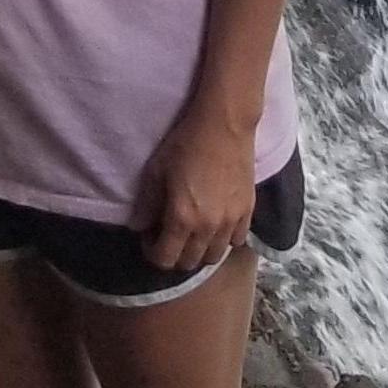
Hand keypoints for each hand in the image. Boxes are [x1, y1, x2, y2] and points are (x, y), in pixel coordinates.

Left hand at [137, 102, 258, 276]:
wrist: (225, 125)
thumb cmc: (186, 144)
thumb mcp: (156, 172)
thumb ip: (146, 205)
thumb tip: (139, 227)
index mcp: (182, 219)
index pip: (165, 259)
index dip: (152, 252)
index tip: (149, 236)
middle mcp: (208, 228)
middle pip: (189, 263)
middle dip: (174, 254)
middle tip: (168, 233)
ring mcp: (231, 222)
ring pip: (214, 256)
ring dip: (199, 250)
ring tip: (192, 232)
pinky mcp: (248, 211)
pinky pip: (236, 241)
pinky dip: (223, 240)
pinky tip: (215, 224)